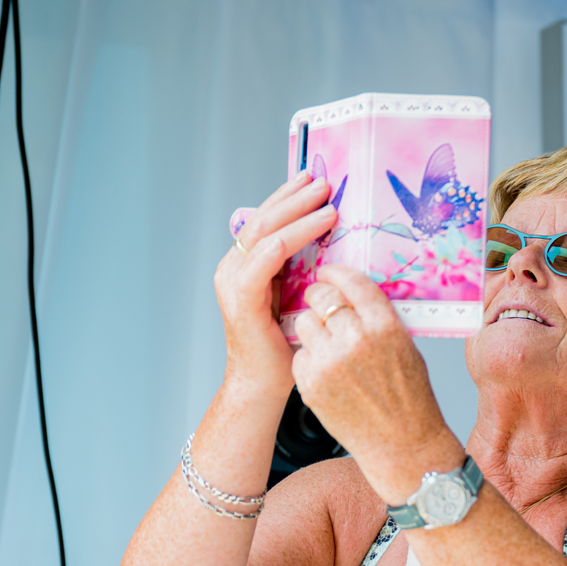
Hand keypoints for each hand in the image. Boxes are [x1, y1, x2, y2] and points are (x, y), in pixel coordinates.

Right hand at [215, 170, 336, 397]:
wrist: (263, 384)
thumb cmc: (284, 346)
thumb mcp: (298, 299)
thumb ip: (304, 272)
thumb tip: (333, 246)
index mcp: (246, 265)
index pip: (266, 222)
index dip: (288, 198)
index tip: (313, 180)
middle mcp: (234, 267)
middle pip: (264, 220)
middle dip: (294, 197)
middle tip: (321, 181)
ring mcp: (233, 280)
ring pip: (265, 234)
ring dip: (298, 213)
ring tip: (326, 200)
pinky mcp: (241, 297)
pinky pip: (264, 260)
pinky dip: (289, 239)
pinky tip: (313, 226)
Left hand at [291, 265, 462, 502]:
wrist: (404, 445)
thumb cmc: (410, 398)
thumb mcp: (406, 349)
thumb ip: (380, 319)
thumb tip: (355, 293)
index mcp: (385, 326)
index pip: (351, 281)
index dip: (336, 272)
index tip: (329, 271)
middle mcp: (356, 340)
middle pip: (321, 297)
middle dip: (318, 295)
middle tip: (320, 300)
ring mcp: (330, 363)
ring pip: (303, 322)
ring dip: (311, 325)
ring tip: (325, 339)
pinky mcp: (311, 384)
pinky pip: (300, 353)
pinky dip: (309, 356)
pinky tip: (326, 367)